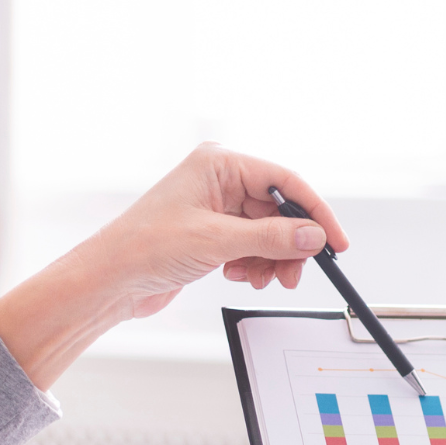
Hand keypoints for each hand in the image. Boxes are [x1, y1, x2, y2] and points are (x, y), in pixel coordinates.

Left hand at [0, 143, 351, 387]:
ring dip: (272, 259)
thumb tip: (313, 236)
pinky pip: (254, 246)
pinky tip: (238, 275)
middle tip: (295, 272)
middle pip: (280, 210)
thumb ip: (272, 238)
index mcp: (219, 164)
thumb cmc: (144, 248)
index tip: (335, 241)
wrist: (110, 280)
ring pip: (269, 232)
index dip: (315, 212)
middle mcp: (220, 180)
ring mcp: (217, 207)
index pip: (285, 181)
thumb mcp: (217, 241)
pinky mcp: (213, 233)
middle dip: (290, 244)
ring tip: (260, 278)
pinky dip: (255, 264)